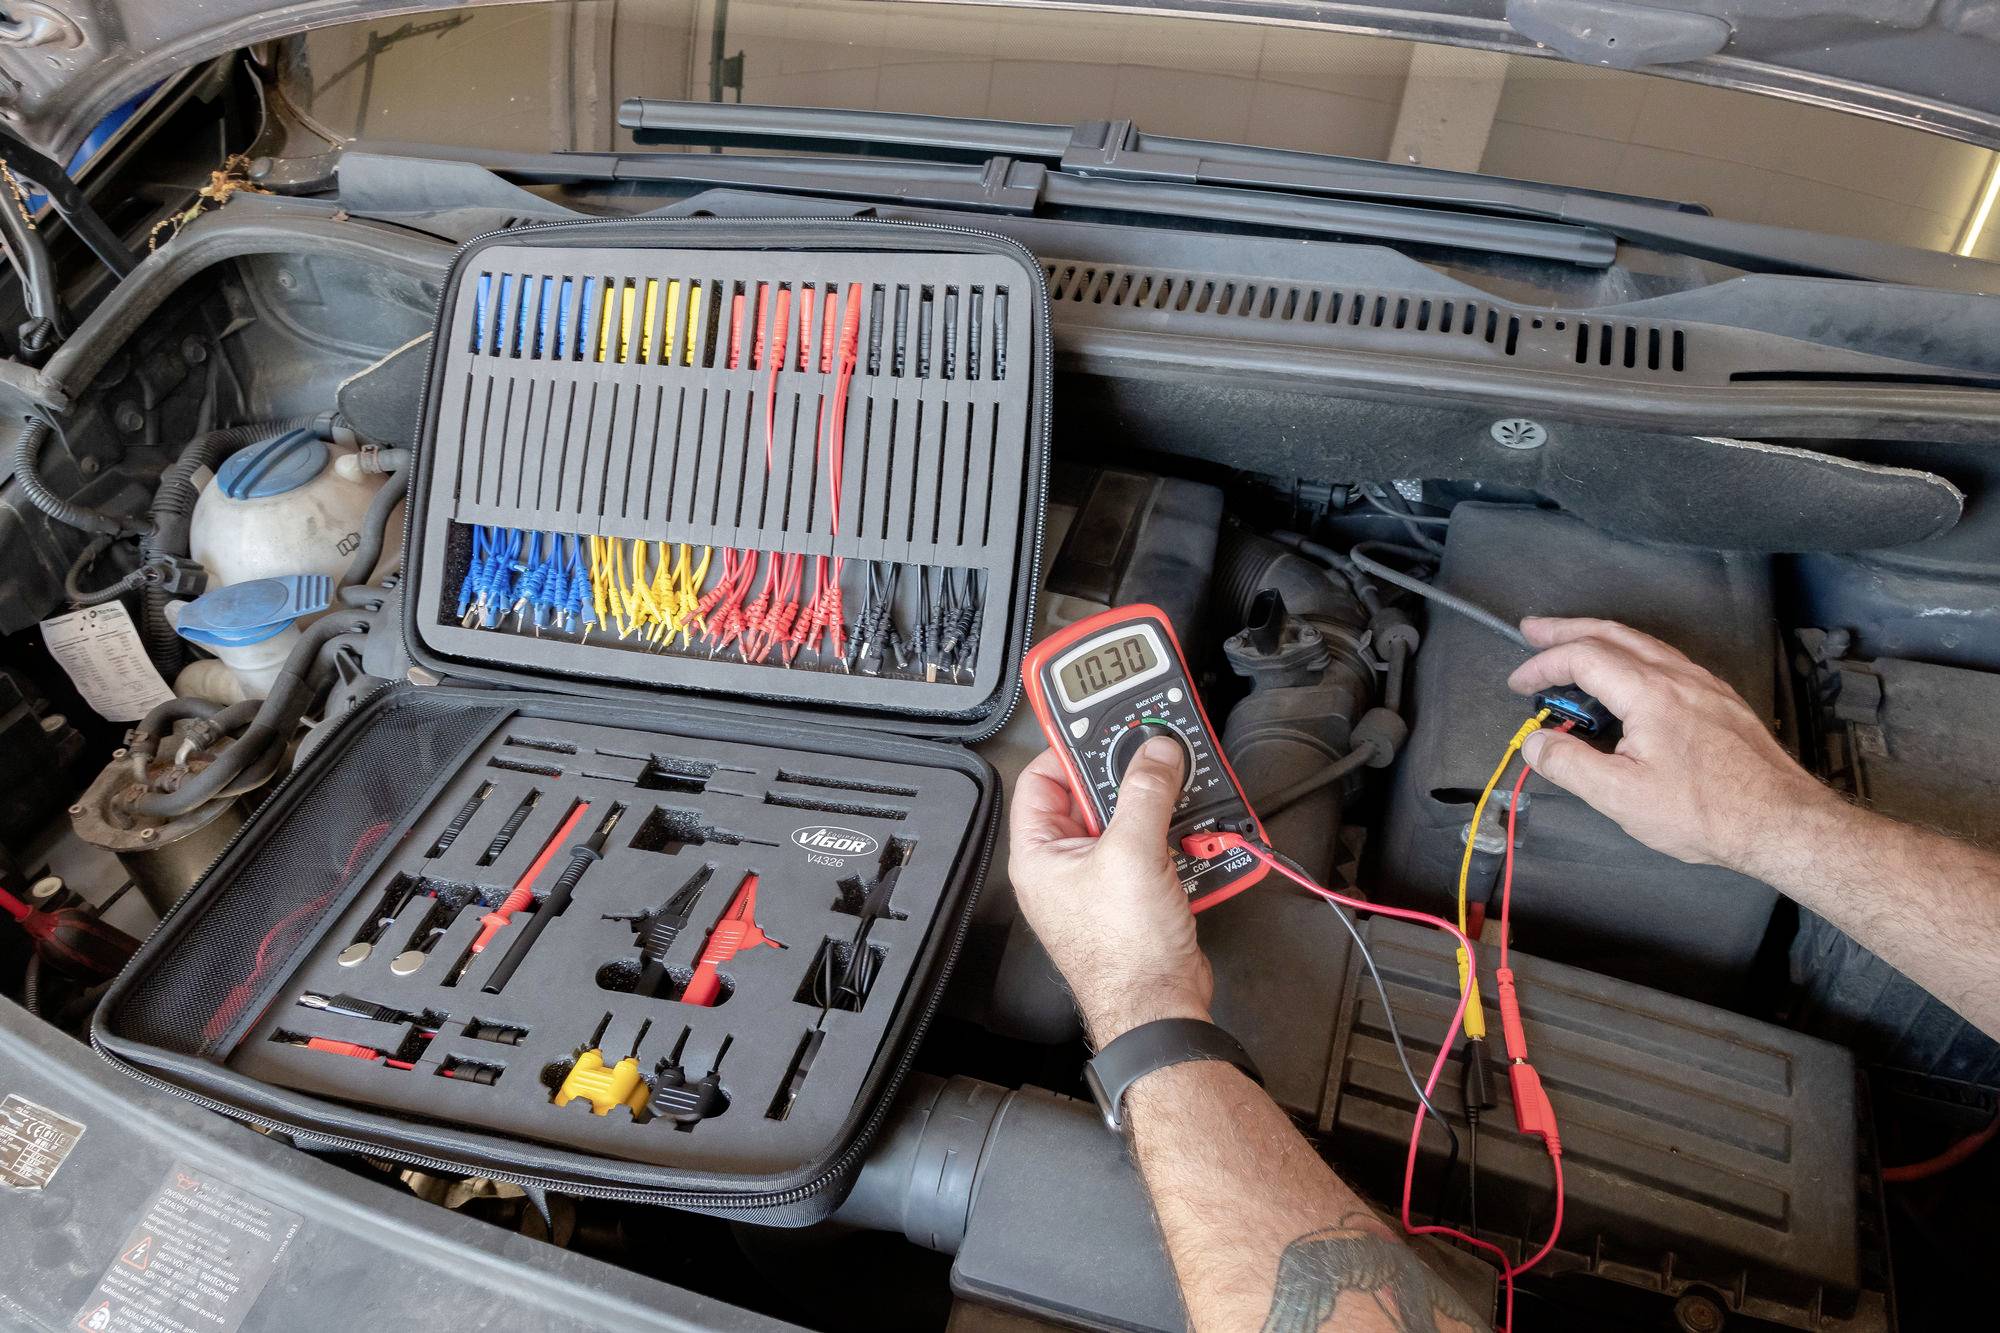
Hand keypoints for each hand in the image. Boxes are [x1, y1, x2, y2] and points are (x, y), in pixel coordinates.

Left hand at [1008, 738, 1211, 1046]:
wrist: (1160, 1007)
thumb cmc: (1125, 954)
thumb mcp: (1133, 853)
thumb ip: (1145, 793)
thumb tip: (1154, 752)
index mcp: (1040, 854)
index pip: (1040, 779)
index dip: (1068, 748)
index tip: (1101, 726)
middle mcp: (1064, 867)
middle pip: (1089, 796)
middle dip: (1126, 776)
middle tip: (1153, 755)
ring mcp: (1100, 881)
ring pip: (1126, 821)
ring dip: (1158, 806)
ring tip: (1180, 792)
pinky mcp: (1135, 894)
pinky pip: (1151, 848)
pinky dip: (1174, 836)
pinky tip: (1194, 831)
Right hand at [1506, 616, 1836, 877]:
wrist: (1781, 822)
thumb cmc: (1703, 812)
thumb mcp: (1620, 797)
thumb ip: (1569, 764)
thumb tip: (1534, 742)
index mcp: (1650, 692)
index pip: (1584, 657)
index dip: (1544, 664)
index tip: (1518, 684)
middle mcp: (1678, 676)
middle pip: (1614, 634)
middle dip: (1567, 629)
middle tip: (1533, 629)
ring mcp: (1704, 685)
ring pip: (1644, 643)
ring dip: (1600, 638)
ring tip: (1572, 644)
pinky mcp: (1721, 702)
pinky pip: (1666, 660)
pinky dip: (1631, 654)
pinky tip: (1628, 674)